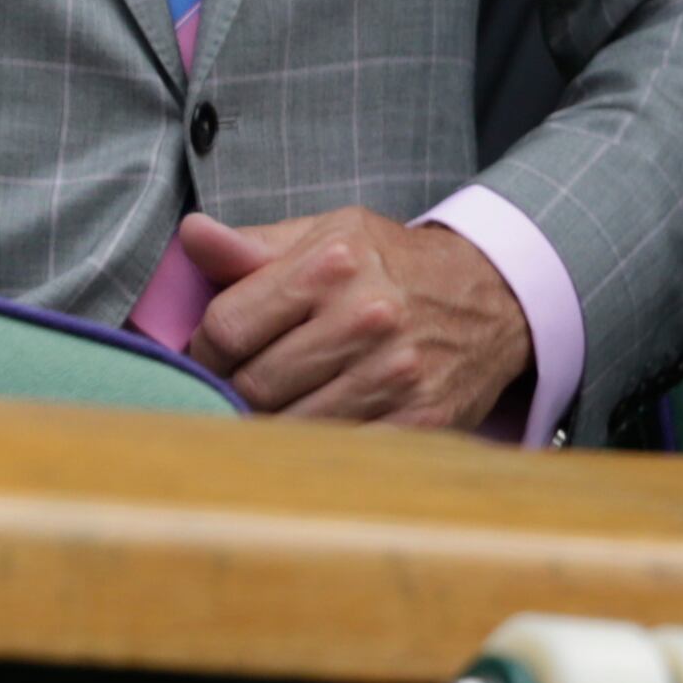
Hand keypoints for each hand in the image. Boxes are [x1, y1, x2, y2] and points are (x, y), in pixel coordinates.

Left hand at [179, 208, 531, 429]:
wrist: (491, 297)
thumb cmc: (387, 264)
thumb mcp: (325, 234)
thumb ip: (252, 245)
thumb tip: (191, 234)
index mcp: (331, 265)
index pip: (228, 325)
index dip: (203, 347)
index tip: (207, 353)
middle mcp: (365, 318)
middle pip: (255, 382)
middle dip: (230, 389)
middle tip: (232, 385)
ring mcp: (396, 373)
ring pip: (292, 422)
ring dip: (268, 421)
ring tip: (268, 406)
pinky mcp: (422, 418)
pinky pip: (342, 448)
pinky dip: (315, 446)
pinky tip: (310, 428)